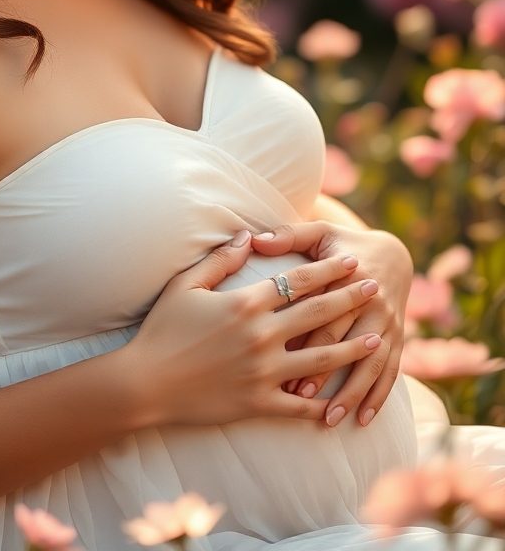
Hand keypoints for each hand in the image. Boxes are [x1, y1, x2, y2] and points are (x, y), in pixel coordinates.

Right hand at [123, 232, 382, 428]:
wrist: (146, 383)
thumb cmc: (161, 330)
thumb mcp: (186, 284)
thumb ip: (219, 259)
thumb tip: (247, 235)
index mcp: (246, 303)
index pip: (298, 281)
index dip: (328, 269)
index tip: (352, 261)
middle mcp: (261, 335)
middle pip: (317, 313)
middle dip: (350, 299)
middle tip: (376, 288)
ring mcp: (263, 372)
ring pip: (320, 358)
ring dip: (351, 348)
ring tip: (375, 340)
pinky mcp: (259, 403)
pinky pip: (300, 404)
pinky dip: (323, 402)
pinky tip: (343, 399)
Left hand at [251, 221, 412, 428]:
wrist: (394, 254)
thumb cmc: (344, 245)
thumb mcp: (320, 233)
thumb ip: (288, 236)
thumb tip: (255, 239)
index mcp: (348, 277)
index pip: (323, 312)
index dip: (305, 337)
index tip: (281, 360)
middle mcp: (372, 303)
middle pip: (345, 342)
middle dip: (323, 370)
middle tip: (299, 395)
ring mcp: (388, 324)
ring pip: (371, 363)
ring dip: (351, 393)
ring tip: (331, 418)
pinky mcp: (398, 339)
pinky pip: (390, 372)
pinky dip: (378, 397)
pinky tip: (362, 420)